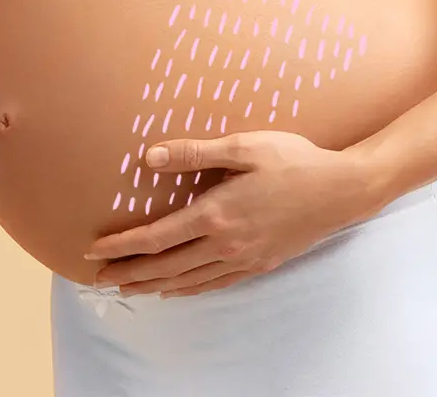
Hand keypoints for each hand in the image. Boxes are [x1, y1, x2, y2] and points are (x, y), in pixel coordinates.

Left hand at [86, 132, 381, 297]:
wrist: (343, 190)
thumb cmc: (296, 161)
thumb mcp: (245, 147)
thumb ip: (195, 153)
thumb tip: (150, 157)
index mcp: (217, 214)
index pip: (157, 237)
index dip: (122, 245)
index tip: (93, 251)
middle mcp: (226, 243)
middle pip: (166, 267)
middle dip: (128, 273)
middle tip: (97, 279)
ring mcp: (244, 258)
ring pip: (188, 281)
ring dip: (153, 286)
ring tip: (128, 287)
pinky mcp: (260, 263)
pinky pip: (215, 284)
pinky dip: (189, 290)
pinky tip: (177, 290)